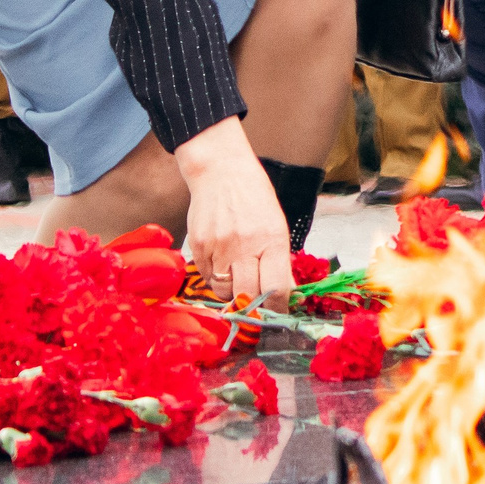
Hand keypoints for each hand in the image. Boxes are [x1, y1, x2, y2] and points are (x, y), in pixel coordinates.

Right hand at [175, 119, 293, 307]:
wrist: (221, 171)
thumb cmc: (254, 197)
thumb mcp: (276, 226)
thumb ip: (280, 262)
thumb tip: (286, 296)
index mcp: (272, 239)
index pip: (276, 289)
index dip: (278, 308)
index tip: (278, 312)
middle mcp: (245, 245)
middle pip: (248, 296)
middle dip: (254, 305)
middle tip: (257, 303)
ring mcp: (218, 247)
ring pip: (224, 291)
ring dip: (232, 292)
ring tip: (238, 277)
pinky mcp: (198, 246)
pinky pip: (207, 277)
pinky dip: (215, 277)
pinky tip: (222, 261)